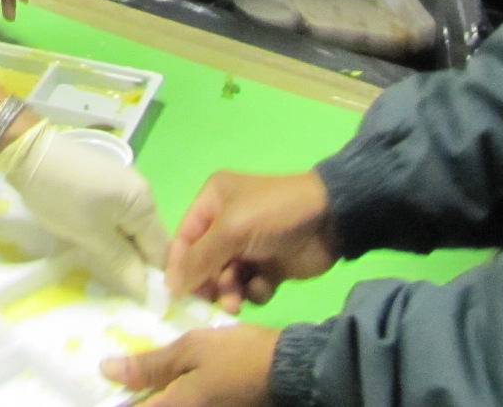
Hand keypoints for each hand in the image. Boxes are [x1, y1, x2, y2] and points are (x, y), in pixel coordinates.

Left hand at [0, 120, 169, 297]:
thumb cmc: (62, 195)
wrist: (28, 153)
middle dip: (134, 264)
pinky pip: (115, 219)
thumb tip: (144, 291)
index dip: (154, 278)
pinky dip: (108, 235)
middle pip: (147, 239)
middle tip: (116, 289)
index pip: (161, 250)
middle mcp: (140, 192)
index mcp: (144, 202)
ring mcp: (121, 186)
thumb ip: (121, 262)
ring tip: (102, 269)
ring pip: (129, 230)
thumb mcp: (91, 234)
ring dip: (119, 251)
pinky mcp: (103, 186)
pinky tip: (92, 245)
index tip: (140, 302)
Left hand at [101, 323, 280, 406]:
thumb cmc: (238, 356)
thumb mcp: (192, 350)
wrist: (290, 371)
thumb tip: (107, 370)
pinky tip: (176, 375)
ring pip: (169, 403)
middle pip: (153, 406)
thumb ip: (150, 363)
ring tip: (152, 370)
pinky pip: (185, 402)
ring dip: (159, 391)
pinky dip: (176, 391)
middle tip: (130, 370)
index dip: (119, 396)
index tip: (109, 378)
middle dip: (141, 392)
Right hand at [167, 171, 336, 311]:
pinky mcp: (269, 266)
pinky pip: (249, 286)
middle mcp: (227, 223)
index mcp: (213, 201)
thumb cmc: (273, 214)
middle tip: (217, 299)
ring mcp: (249, 246)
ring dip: (229, 292)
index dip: (179, 266)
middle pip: (204, 262)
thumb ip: (199, 259)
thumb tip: (171, 287)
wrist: (331, 221)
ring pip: (226, 278)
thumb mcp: (230, 229)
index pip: (184, 238)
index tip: (177, 294)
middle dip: (209, 282)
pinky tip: (265, 287)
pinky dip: (254, 291)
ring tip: (239, 301)